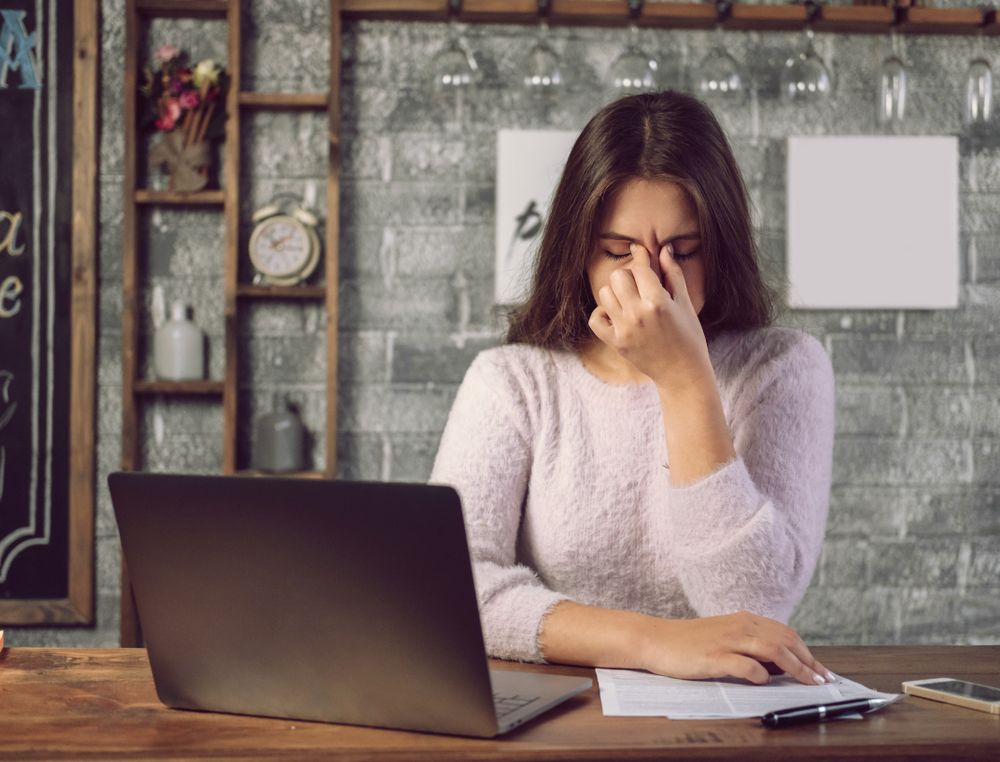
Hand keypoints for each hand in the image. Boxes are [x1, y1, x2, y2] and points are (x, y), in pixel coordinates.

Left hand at [587, 243, 710, 390]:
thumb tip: (664, 249)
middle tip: (639, 284)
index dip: (641, 257)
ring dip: (616, 293)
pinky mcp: (615, 343)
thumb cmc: (689, 337)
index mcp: (658, 302)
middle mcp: (638, 314)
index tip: (639, 250)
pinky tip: (617, 315)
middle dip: (628, 275)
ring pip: (605, 294)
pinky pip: (595, 319)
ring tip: (629, 300)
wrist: (682, 373)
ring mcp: (624, 329)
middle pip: (618, 277)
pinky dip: (602, 314)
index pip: (639, 267)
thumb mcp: (685, 304)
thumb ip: (673, 274)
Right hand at [638, 610, 832, 685]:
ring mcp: (727, 641)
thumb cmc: (688, 642)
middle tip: (823, 680)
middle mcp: (740, 626)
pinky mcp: (714, 657)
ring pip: (773, 649)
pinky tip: (765, 681)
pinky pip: (746, 666)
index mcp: (744, 620)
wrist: (655, 639)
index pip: (786, 633)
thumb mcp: (724, 637)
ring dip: (796, 667)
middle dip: (809, 661)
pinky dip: (761, 674)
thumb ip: (749, 645)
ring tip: (809, 683)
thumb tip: (778, 664)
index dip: (807, 652)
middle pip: (785, 640)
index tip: (821, 670)